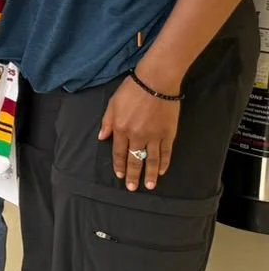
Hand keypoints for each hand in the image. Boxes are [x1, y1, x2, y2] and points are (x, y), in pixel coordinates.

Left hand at [100, 75, 183, 190]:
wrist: (156, 82)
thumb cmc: (131, 90)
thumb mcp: (112, 104)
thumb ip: (107, 122)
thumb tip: (102, 138)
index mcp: (121, 128)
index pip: (118, 152)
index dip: (118, 165)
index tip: (119, 176)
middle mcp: (136, 135)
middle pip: (134, 159)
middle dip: (132, 175)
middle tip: (132, 188)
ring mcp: (154, 136)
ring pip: (151, 160)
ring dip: (150, 174)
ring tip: (149, 186)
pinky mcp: (168, 133)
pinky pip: (166, 152)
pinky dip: (164, 163)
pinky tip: (162, 171)